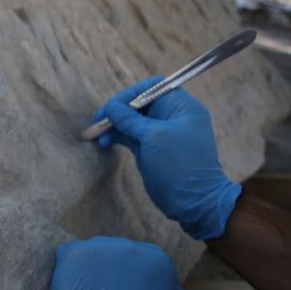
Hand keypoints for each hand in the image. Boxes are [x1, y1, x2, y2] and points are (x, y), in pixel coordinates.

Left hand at [49, 237, 189, 289]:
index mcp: (157, 258)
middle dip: (106, 271)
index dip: (126, 279)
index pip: (138, 260)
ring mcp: (101, 248)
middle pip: (113, 252)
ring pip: (90, 253)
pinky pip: (66, 255)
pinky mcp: (75, 255)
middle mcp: (130, 247)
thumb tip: (163, 285)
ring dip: (86, 270)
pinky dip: (65, 271)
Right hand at [96, 76, 241, 240]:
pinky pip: (131, 136)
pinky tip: (104, 142)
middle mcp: (171, 117)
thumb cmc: (179, 165)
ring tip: (97, 136)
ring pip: (132, 121)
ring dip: (114, 126)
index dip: (131, 93)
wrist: (193, 202)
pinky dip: (117, 137)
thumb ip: (130, 120)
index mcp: (181, 108)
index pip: (152, 87)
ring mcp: (161, 134)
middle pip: (139, 104)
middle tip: (98, 122)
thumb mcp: (153, 138)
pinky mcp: (151, 149)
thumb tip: (109, 107)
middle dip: (117, 111)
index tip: (113, 107)